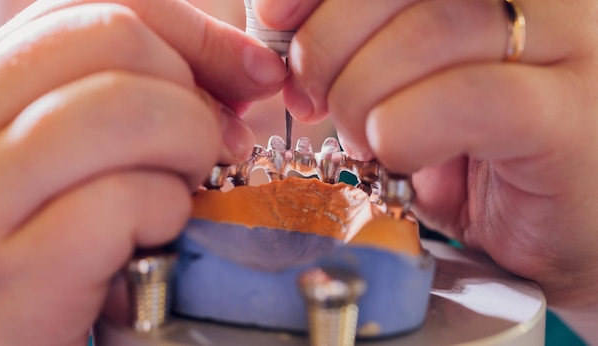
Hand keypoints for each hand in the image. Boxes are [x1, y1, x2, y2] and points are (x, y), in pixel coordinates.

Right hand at [0, 0, 284, 343]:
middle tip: (209, 149)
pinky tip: (156, 239)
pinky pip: (125, 200)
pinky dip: (168, 214)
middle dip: (193, 93)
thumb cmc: (48, 238)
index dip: (191, 31)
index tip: (251, 73)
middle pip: (114, 38)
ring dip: (189, 147)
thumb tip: (243, 72)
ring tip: (185, 190)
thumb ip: (133, 94)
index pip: (87, 5)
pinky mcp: (14, 274)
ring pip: (126, 109)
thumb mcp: (76, 152)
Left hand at [254, 0, 597, 339]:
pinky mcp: (572, 117)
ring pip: (434, 32)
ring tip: (364, 137)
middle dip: (327, 45)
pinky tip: (401, 153)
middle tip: (314, 100)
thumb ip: (361, 42)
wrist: (563, 223)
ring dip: (364, 95)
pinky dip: (410, 128)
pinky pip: (472, 99)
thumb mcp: (411, 84)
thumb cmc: (475, 151)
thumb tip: (278, 21)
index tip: (274, 17)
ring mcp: (569, 47)